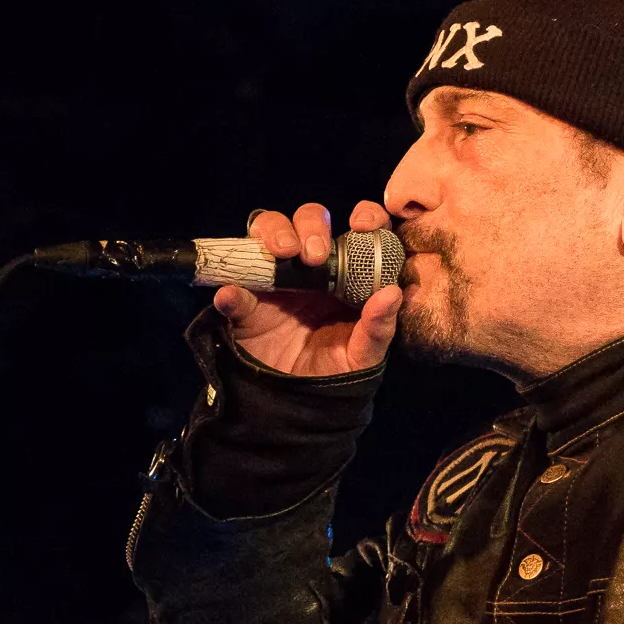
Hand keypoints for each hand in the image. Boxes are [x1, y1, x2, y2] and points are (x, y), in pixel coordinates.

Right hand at [212, 200, 400, 376]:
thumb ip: (378, 328)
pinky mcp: (246, 305)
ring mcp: (276, 280)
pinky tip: (233, 296)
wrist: (298, 408)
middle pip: (308, 220)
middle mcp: (312, 269)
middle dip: (311, 225)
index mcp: (348, 275)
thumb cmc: (336, 374)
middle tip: (314, 254)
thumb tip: (392, 293)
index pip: (357, 229)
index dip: (363, 215)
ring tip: (282, 253)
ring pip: (268, 233)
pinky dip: (231, 290)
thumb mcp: (364, 356)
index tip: (362, 224)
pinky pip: (232, 288)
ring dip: (273, 232)